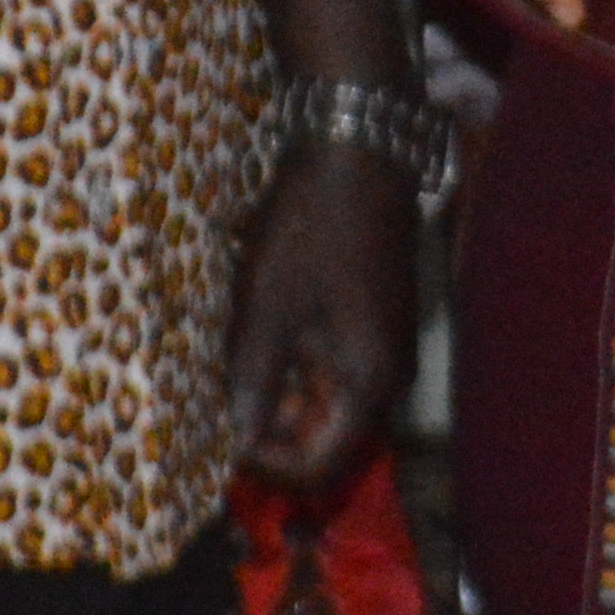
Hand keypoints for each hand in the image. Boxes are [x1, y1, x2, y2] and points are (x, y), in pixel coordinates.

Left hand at [224, 130, 420, 490]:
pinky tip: (266, 336)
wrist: (358, 150)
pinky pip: (339, 368)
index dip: (268, 463)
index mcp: (368, 383)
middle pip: (331, 438)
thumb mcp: (266, 309)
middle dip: (276, 431)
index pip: (320, 464)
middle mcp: (390, 377)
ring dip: (285, 397)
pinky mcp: (380, 319)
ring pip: (333, 402)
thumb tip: (240, 439)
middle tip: (225, 402)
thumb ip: (252, 383)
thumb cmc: (309, 229)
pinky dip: (300, 367)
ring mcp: (389, 346)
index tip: (223, 437)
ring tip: (239, 365)